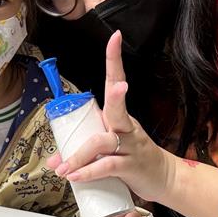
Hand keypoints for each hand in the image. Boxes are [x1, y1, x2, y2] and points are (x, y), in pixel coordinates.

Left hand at [49, 30, 172, 202]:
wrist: (163, 179)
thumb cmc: (132, 158)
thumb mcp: (108, 150)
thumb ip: (82, 152)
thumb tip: (54, 160)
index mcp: (119, 116)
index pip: (116, 82)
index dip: (114, 60)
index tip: (115, 37)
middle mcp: (125, 126)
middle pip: (118, 107)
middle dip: (117, 95)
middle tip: (118, 87)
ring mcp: (130, 146)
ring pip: (104, 141)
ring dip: (80, 154)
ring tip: (64, 167)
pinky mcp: (131, 166)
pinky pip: (108, 166)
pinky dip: (89, 171)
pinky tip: (75, 176)